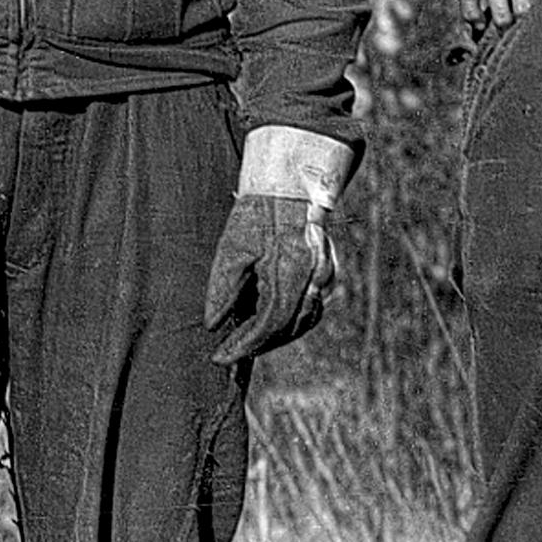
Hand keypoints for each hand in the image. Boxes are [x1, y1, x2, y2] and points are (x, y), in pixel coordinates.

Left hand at [201, 193, 333, 365]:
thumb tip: (213, 326)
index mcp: (290, 271)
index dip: (243, 344)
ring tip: (245, 343)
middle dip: (257, 345)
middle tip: (229, 353)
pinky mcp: (328, 273)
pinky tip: (268, 324)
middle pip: (287, 328)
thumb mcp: (232, 248)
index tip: (220, 357)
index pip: (267, 323)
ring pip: (303, 321)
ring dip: (274, 337)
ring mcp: (326, 277)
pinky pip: (311, 308)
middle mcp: (314, 279)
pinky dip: (290, 321)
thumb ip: (222, 290)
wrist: (292, 185)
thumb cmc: (258, 213)